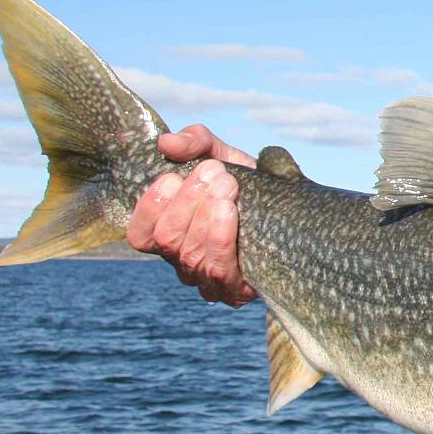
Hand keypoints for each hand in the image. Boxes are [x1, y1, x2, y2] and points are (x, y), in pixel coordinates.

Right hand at [126, 124, 257, 306]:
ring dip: (206, 215)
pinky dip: (221, 237)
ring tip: (227, 184)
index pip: (140, 235)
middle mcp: (182, 260)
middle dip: (188, 201)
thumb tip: (167, 142)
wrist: (292, 211)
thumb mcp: (221, 155)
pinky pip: (219, 270)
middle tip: (215, 172)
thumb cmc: (247, 183)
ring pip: (190, 254)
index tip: (173, 176)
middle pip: (167, 240)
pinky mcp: (234, 291)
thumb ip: (194, 142)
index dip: (150, 206)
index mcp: (170, 233)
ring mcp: (206, 280)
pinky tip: (230, 210)